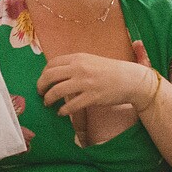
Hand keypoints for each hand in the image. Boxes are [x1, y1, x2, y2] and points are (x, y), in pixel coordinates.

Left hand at [37, 43, 155, 144]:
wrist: (131, 79)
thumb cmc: (110, 71)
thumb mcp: (91, 61)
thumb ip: (75, 65)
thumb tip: (57, 73)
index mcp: (78, 58)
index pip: (52, 63)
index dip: (43, 73)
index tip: (43, 81)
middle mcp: (79, 68)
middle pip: (49, 76)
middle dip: (41, 86)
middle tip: (40, 93)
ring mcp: (86, 82)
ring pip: (57, 91)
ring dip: (49, 99)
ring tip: (48, 104)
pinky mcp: (92, 97)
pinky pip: (71, 106)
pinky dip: (63, 110)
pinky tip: (61, 113)